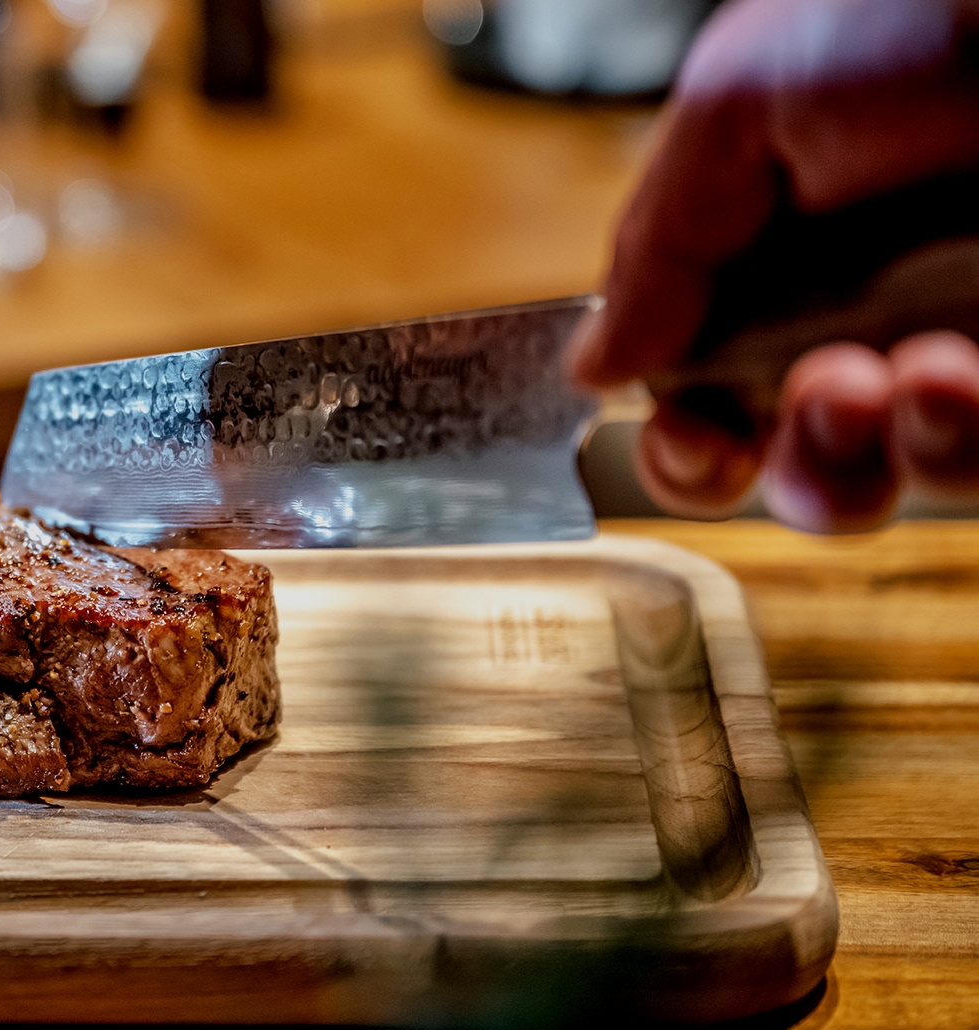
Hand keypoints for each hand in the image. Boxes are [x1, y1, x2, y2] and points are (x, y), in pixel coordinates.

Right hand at [569, 0, 978, 531]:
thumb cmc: (903, 15)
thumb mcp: (739, 104)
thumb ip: (656, 243)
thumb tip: (591, 364)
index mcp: (763, 272)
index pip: (700, 406)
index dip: (687, 448)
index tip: (694, 438)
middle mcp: (854, 323)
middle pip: (792, 470)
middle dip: (795, 460)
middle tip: (819, 390)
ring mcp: (944, 349)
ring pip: (886, 480)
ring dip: (872, 449)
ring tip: (895, 375)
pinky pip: (973, 460)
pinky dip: (954, 433)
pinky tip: (954, 372)